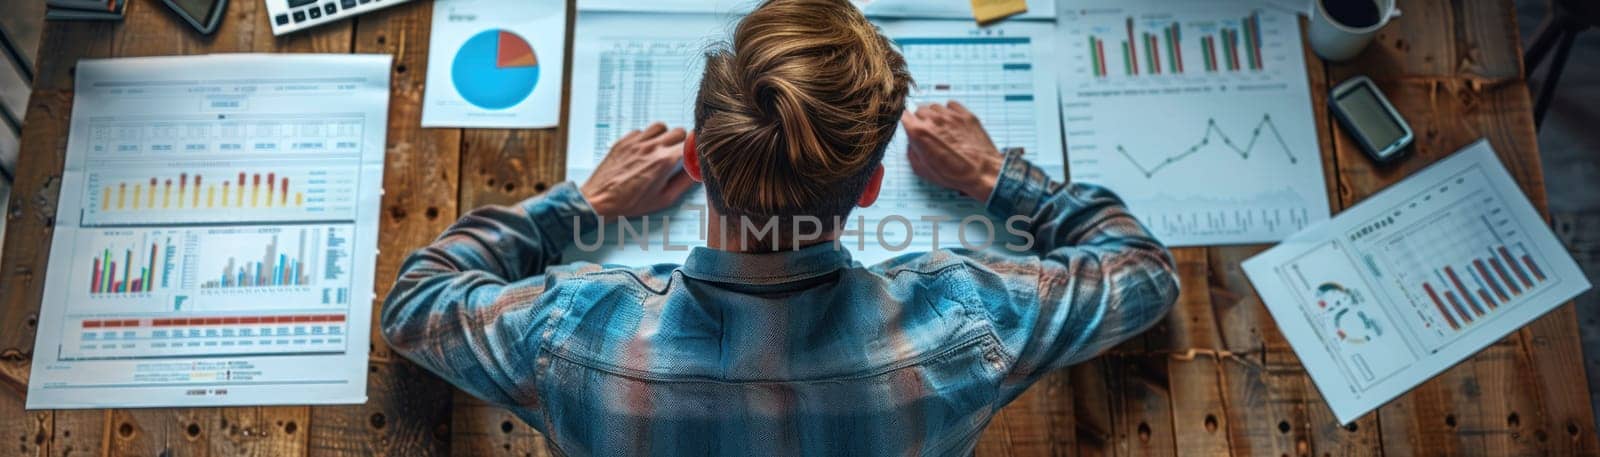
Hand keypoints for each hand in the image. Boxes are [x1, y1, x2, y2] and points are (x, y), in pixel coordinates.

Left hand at [581, 123, 695, 217]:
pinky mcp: (624, 140)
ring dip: (664, 136)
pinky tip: (643, 151)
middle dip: (682, 142)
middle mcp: (652, 146)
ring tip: (661, 150)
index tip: (695, 155)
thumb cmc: (630, 203)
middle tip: (678, 155)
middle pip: (679, 131)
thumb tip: (698, 172)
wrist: (600, 200)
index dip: (695, 149)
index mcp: (664, 161)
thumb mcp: (664, 198)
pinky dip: (646, 138)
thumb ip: (684, 182)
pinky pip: (642, 131)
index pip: (691, 142)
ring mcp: (636, 141)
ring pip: (661, 126)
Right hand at [902, 101, 1003, 200]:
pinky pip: (951, 105)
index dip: (906, 121)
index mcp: (919, 133)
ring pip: (935, 106)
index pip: (903, 115)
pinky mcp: (966, 114)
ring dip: (935, 116)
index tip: (909, 126)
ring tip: (942, 130)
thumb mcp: (922, 170)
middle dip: (921, 120)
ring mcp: (951, 115)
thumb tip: (912, 142)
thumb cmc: (954, 175)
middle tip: (928, 133)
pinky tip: (953, 124)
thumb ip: (911, 152)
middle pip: (919, 110)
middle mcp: (933, 120)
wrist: (982, 173)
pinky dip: (949, 112)